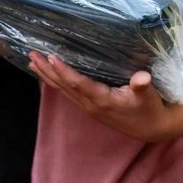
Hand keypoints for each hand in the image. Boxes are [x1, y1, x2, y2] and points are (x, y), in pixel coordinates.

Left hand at [27, 52, 173, 141]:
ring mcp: (89, 107)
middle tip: (31, 54)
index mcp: (103, 100)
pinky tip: (49, 75)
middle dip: (47, 71)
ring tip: (33, 62)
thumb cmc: (150, 108)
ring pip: (63, 90)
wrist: (151, 128)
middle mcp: (91, 105)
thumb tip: (142, 77)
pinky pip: (68, 93)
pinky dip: (56, 82)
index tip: (51, 57)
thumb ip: (142, 86)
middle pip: (64, 86)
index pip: (78, 84)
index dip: (64, 71)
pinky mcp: (90, 107)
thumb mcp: (148, 96)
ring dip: (47, 76)